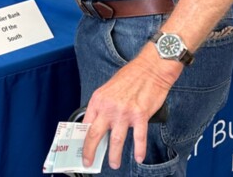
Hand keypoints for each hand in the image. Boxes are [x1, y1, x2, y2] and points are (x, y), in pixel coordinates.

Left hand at [81, 48, 180, 169]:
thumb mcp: (109, 88)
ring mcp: (124, 112)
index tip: (82, 148)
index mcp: (99, 99)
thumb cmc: (131, 76)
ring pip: (115, 141)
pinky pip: (139, 138)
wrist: (150, 68)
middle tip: (88, 162)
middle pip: (95, 135)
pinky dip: (139, 150)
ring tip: (114, 163)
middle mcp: (109, 107)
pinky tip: (139, 157)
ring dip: (114, 156)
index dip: (83, 138)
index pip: (86, 123)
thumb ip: (104, 106)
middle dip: (90, 152)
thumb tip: (99, 124)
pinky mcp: (140, 116)